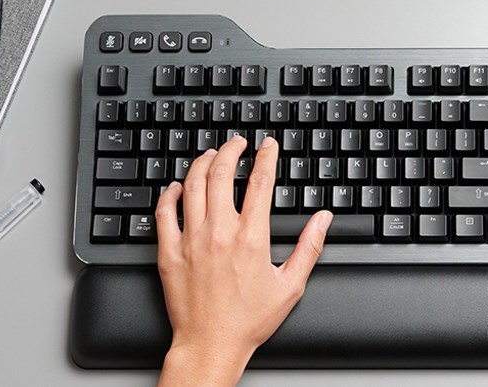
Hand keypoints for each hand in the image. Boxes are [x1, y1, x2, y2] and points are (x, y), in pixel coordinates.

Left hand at [154, 136, 331, 386]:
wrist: (210, 344)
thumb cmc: (248, 321)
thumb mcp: (291, 285)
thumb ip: (309, 247)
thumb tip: (323, 219)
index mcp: (251, 238)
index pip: (260, 182)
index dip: (266, 157)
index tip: (268, 146)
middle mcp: (219, 233)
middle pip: (222, 174)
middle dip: (231, 150)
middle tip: (238, 143)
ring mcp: (191, 240)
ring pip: (192, 185)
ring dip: (202, 163)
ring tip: (211, 155)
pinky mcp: (168, 252)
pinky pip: (164, 211)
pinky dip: (171, 193)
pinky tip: (178, 186)